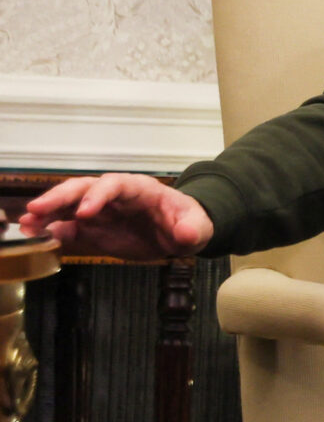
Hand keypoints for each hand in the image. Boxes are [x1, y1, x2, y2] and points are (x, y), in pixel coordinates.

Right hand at [16, 174, 212, 258]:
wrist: (180, 234)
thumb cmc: (188, 222)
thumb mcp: (198, 226)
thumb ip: (192, 228)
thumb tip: (185, 233)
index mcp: (139, 189)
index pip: (114, 185)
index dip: (98, 196)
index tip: (85, 212)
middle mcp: (114, 196)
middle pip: (83, 189)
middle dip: (60, 198)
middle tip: (37, 209)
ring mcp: (101, 211)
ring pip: (69, 206)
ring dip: (47, 213)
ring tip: (26, 223)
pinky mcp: (93, 229)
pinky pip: (69, 228)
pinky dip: (52, 231)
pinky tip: (36, 235)